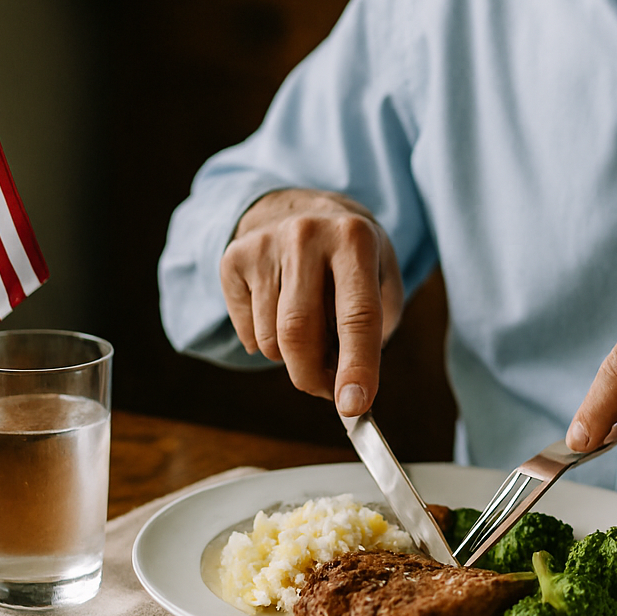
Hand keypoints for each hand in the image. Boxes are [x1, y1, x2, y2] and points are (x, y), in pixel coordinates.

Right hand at [220, 189, 403, 415]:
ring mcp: (265, 244)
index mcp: (355, 239)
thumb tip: (346, 394)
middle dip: (313, 378)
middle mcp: (307, 235)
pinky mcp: (234, 258)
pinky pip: (247, 332)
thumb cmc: (353, 260)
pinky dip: (266, 343)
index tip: (353, 406)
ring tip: (310, 334)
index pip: (357, 315)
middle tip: (328, 391)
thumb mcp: (382, 283)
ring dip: (292, 359)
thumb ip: (371, 336)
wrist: (304, 209)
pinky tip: (280, 313)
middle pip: (299, 334)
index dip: (356, 366)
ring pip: (270, 341)